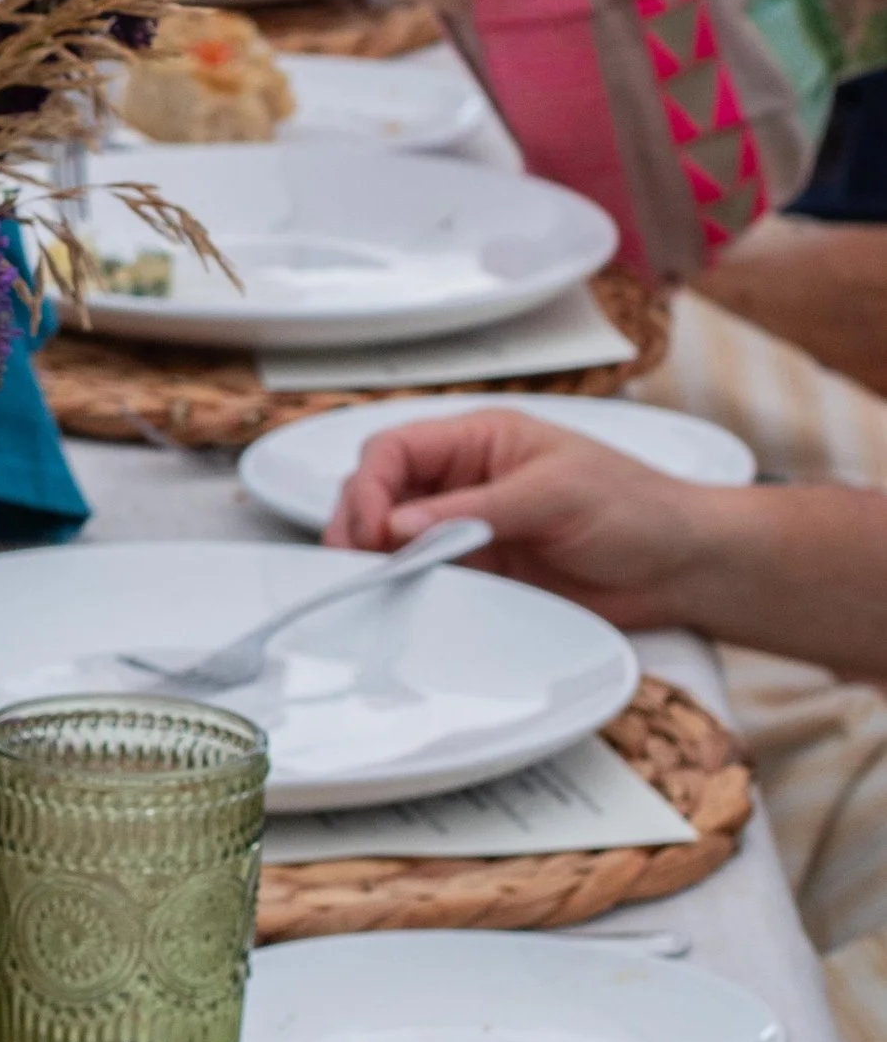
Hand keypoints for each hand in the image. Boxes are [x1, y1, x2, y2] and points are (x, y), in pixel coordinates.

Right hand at [325, 409, 720, 627]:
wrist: (682, 569)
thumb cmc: (638, 508)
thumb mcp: (553, 494)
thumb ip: (472, 510)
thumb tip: (399, 524)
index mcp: (481, 441)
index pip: (397, 451)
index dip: (372, 486)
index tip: (375, 529)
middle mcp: (466, 483)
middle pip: (383, 493)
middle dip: (360, 521)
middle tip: (360, 560)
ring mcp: (471, 531)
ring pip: (395, 539)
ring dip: (378, 558)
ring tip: (374, 582)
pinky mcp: (483, 575)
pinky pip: (427, 579)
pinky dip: (407, 589)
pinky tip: (404, 601)